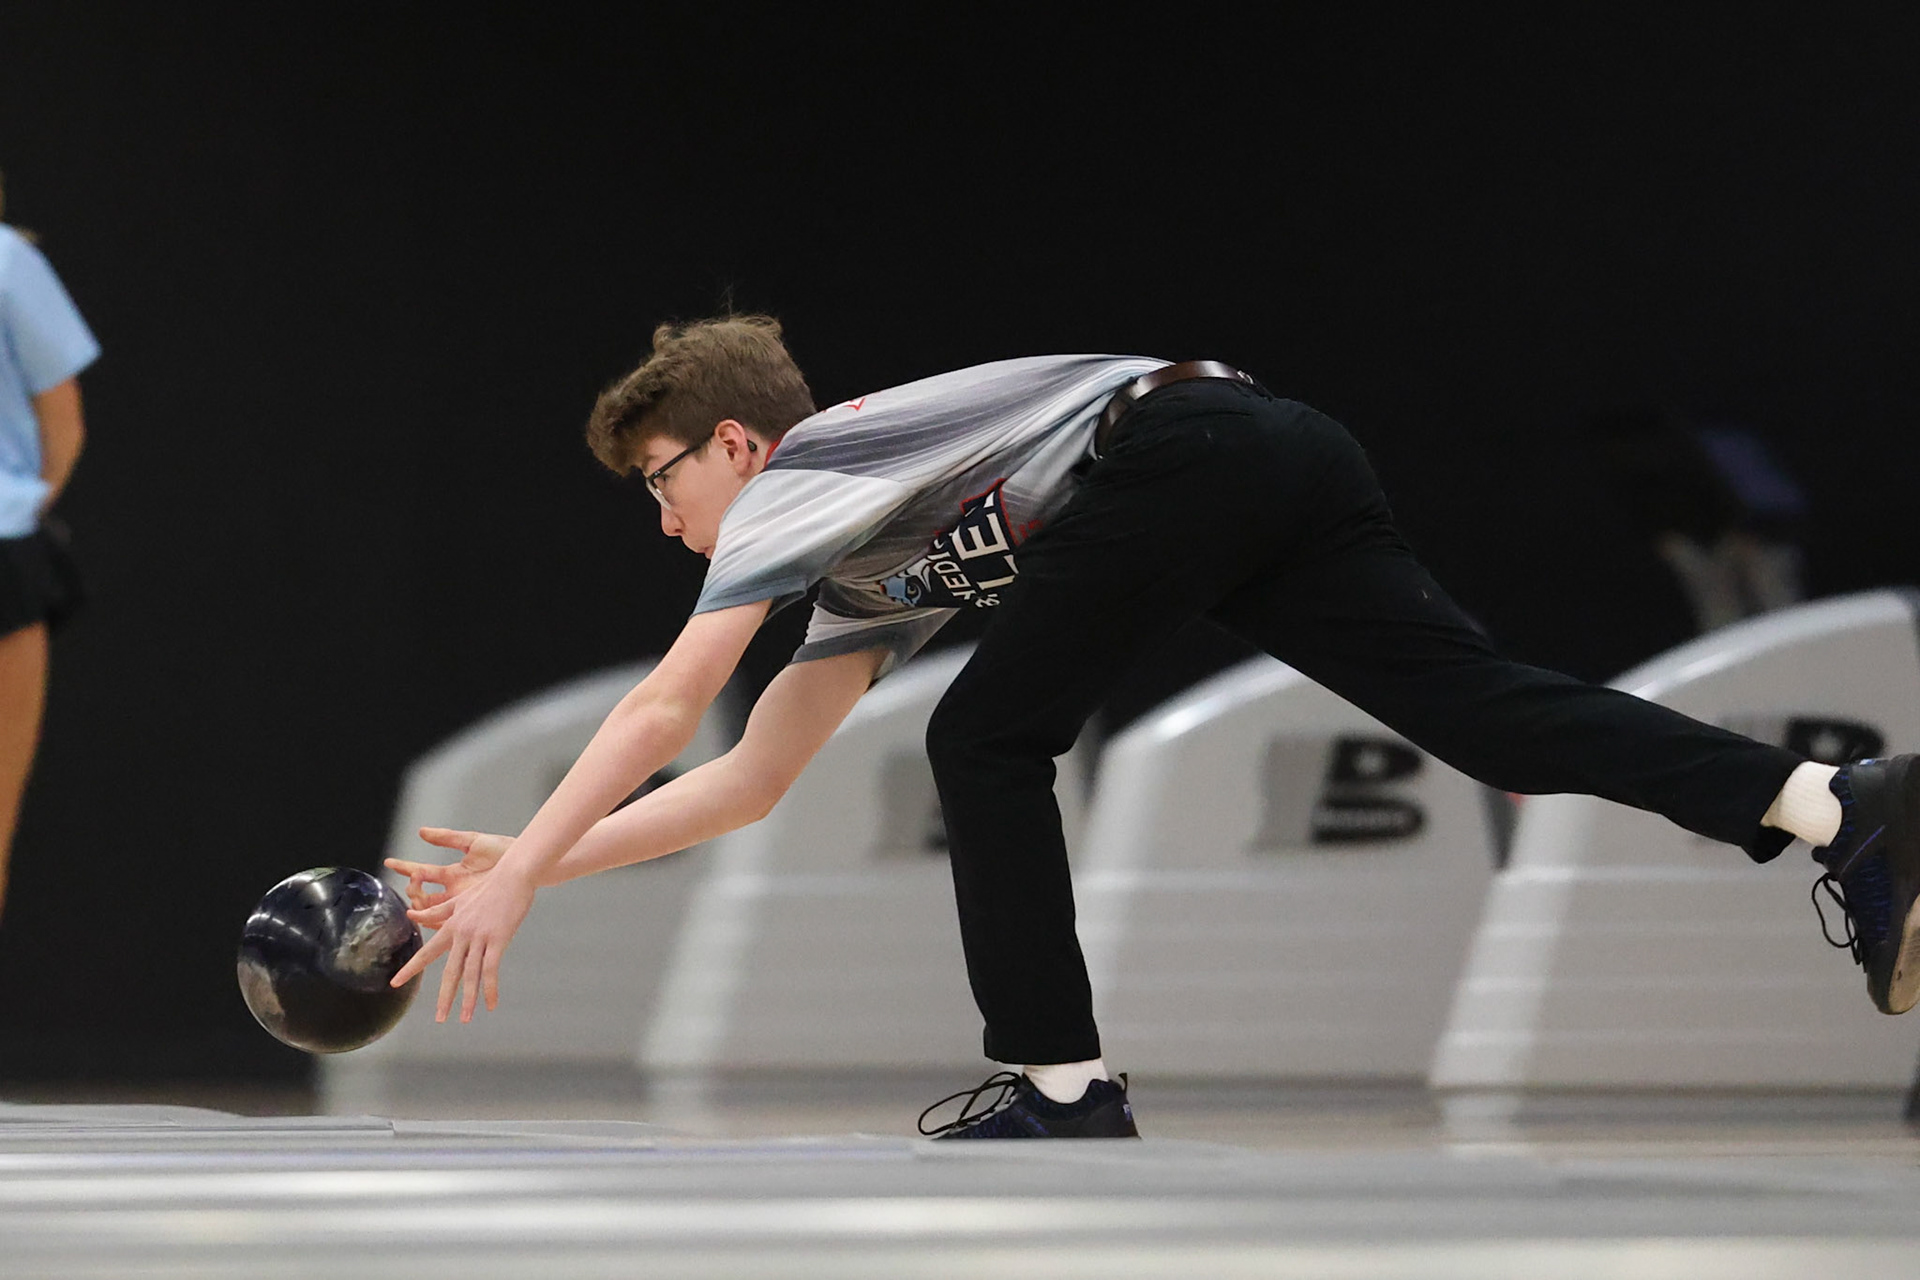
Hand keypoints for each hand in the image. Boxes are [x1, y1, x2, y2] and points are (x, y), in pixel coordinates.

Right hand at [385, 827, 511, 916]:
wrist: (525, 864)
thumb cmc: (502, 850)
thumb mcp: (472, 842)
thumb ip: (446, 838)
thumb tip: (421, 832)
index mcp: (451, 873)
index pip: (422, 872)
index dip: (404, 868)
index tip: (389, 862)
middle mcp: (453, 890)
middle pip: (422, 897)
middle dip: (413, 891)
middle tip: (413, 883)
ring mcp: (461, 904)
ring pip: (432, 912)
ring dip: (420, 908)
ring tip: (415, 902)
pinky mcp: (471, 914)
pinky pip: (449, 923)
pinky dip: (436, 922)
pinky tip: (428, 918)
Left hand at [388, 860, 535, 1022]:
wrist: (513, 874)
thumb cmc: (490, 885)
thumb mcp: (460, 898)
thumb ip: (437, 911)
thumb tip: (412, 913)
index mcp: (451, 926)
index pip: (427, 952)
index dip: (410, 969)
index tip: (395, 983)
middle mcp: (461, 934)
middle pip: (450, 971)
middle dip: (444, 997)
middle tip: (439, 1018)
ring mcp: (480, 937)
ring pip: (470, 974)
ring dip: (468, 1000)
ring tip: (464, 1019)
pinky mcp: (498, 939)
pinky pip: (491, 969)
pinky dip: (490, 989)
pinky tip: (491, 1004)